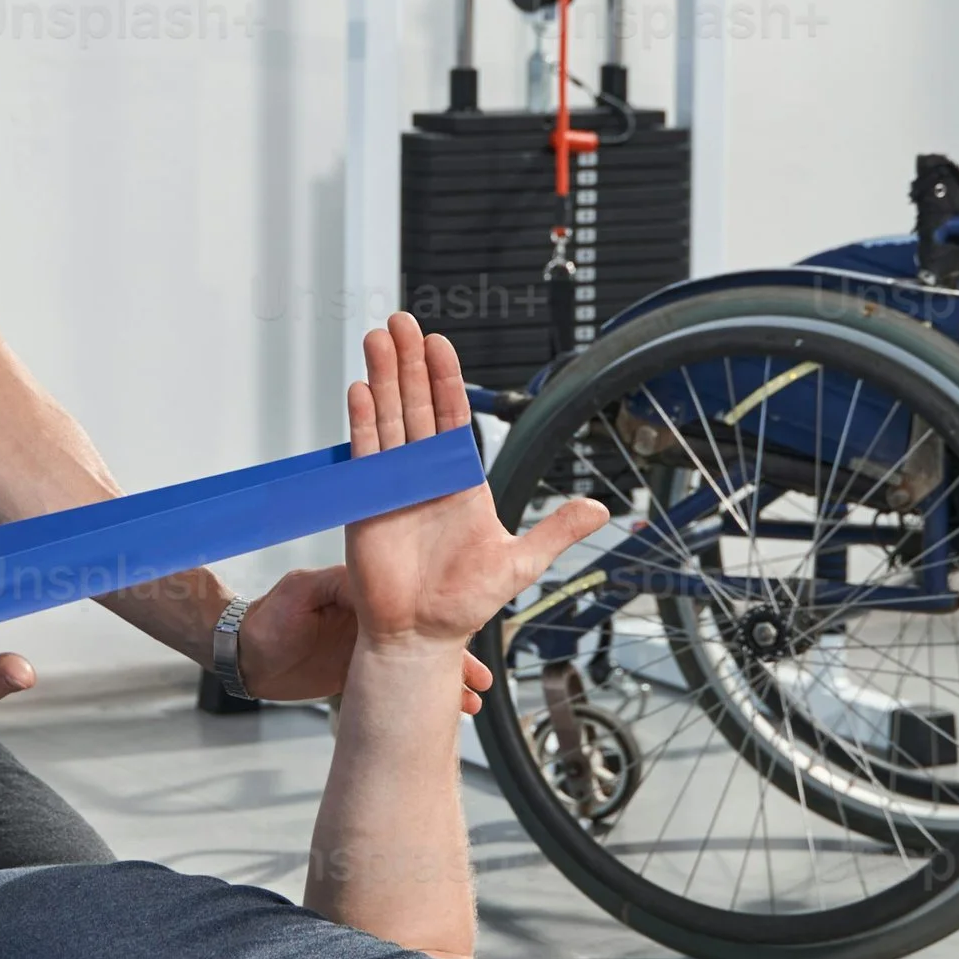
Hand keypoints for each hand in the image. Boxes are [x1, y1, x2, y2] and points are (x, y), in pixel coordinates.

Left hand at [237, 567, 492, 715]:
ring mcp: (370, 649)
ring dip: (445, 680)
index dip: (435, 621)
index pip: (409, 604)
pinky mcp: (362, 674)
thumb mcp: (299, 594)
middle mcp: (372, 621)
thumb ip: (333, 586)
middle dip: (452, 656)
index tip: (461, 633)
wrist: (244, 656)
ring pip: (417, 664)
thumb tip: (367, 583)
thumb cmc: (266, 620)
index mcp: (362, 596)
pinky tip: (445, 709)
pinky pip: (399, 686)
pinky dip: (420, 698)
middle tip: (478, 676)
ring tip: (471, 699)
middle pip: (423, 636)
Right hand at [340, 315, 603, 651]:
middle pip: (415, 405)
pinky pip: (364, 455)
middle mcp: (424, 474)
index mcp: (459, 479)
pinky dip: (361, 422)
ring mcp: (392, 485)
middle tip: (402, 322)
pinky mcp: (366, 502)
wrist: (420, 637)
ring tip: (377, 339)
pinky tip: (360, 390)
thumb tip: (599, 509)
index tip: (439, 343)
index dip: (445, 379)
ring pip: (388, 420)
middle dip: (408, 363)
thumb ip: (556, 531)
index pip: (452, 416)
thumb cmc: (464, 604)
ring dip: (382, 379)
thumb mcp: (520, 563)